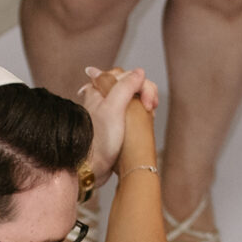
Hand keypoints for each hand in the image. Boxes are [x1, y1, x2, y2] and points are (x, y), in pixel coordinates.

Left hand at [78, 65, 157, 185]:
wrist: (91, 168)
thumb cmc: (99, 140)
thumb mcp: (113, 108)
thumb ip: (126, 86)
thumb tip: (140, 72)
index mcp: (99, 89)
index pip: (127, 75)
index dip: (141, 85)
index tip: (147, 103)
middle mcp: (103, 97)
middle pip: (131, 84)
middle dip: (145, 93)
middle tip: (150, 109)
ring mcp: (110, 112)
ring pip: (133, 98)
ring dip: (144, 104)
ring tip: (149, 116)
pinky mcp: (115, 126)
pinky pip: (132, 113)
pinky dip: (141, 114)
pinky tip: (144, 122)